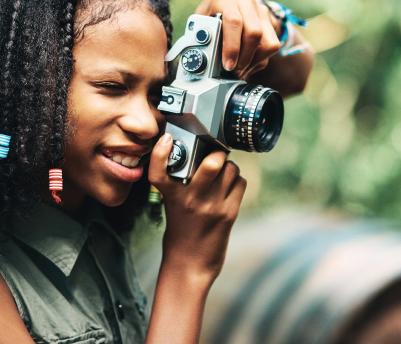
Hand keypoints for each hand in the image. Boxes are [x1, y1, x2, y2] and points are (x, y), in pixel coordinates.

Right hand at [147, 132, 245, 280]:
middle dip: (217, 153)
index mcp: (171, 197)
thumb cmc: (181, 229)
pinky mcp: (229, 214)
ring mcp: (212, 207)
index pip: (159, 172)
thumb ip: (183, 182)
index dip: (160, 153)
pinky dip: (237, 181)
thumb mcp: (173, 204)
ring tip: (223, 174)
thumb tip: (205, 155)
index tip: (166, 139)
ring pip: (231, 170)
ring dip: (229, 167)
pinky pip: (240, 183)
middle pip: (212, 163)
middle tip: (215, 154)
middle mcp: (191, 200)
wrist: (190, 262)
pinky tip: (229, 188)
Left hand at [194, 0, 281, 79]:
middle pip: (255, 33)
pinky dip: (260, 60)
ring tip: (241, 69)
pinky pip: (273, 46)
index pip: (234, 21)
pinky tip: (249, 62)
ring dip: (255, 61)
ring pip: (269, 43)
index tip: (228, 65)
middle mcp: (247, 2)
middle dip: (244, 58)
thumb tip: (205, 56)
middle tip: (234, 70)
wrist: (229, 3)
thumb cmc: (212, 14)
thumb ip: (203, 36)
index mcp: (226, 0)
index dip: (232, 47)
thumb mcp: (201, 21)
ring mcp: (262, 11)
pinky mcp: (272, 21)